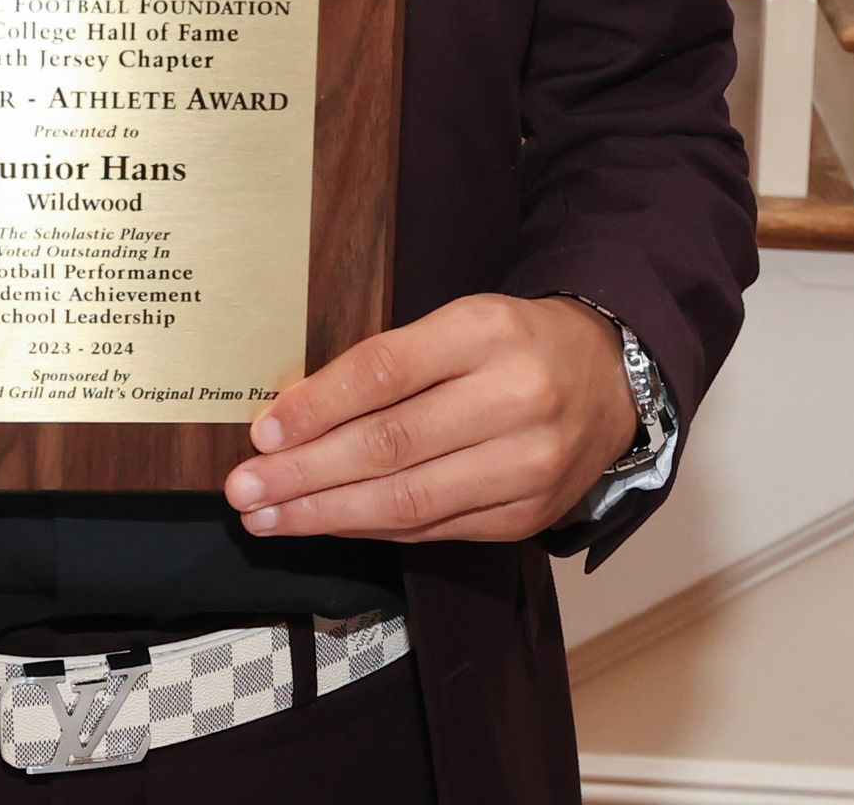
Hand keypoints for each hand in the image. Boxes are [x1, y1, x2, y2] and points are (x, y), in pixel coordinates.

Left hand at [222, 294, 637, 544]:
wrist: (608, 378)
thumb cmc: (511, 342)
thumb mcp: (454, 322)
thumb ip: (380, 363)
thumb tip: (290, 406)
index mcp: (485, 332)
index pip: (383, 373)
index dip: (316, 407)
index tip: (262, 432)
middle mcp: (513, 400)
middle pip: (388, 446)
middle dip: (305, 474)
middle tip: (245, 488)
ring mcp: (527, 466)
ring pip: (408, 501)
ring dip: (326, 515)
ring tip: (269, 518)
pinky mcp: (529, 517)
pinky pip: (434, 530)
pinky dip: (372, 531)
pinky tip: (328, 525)